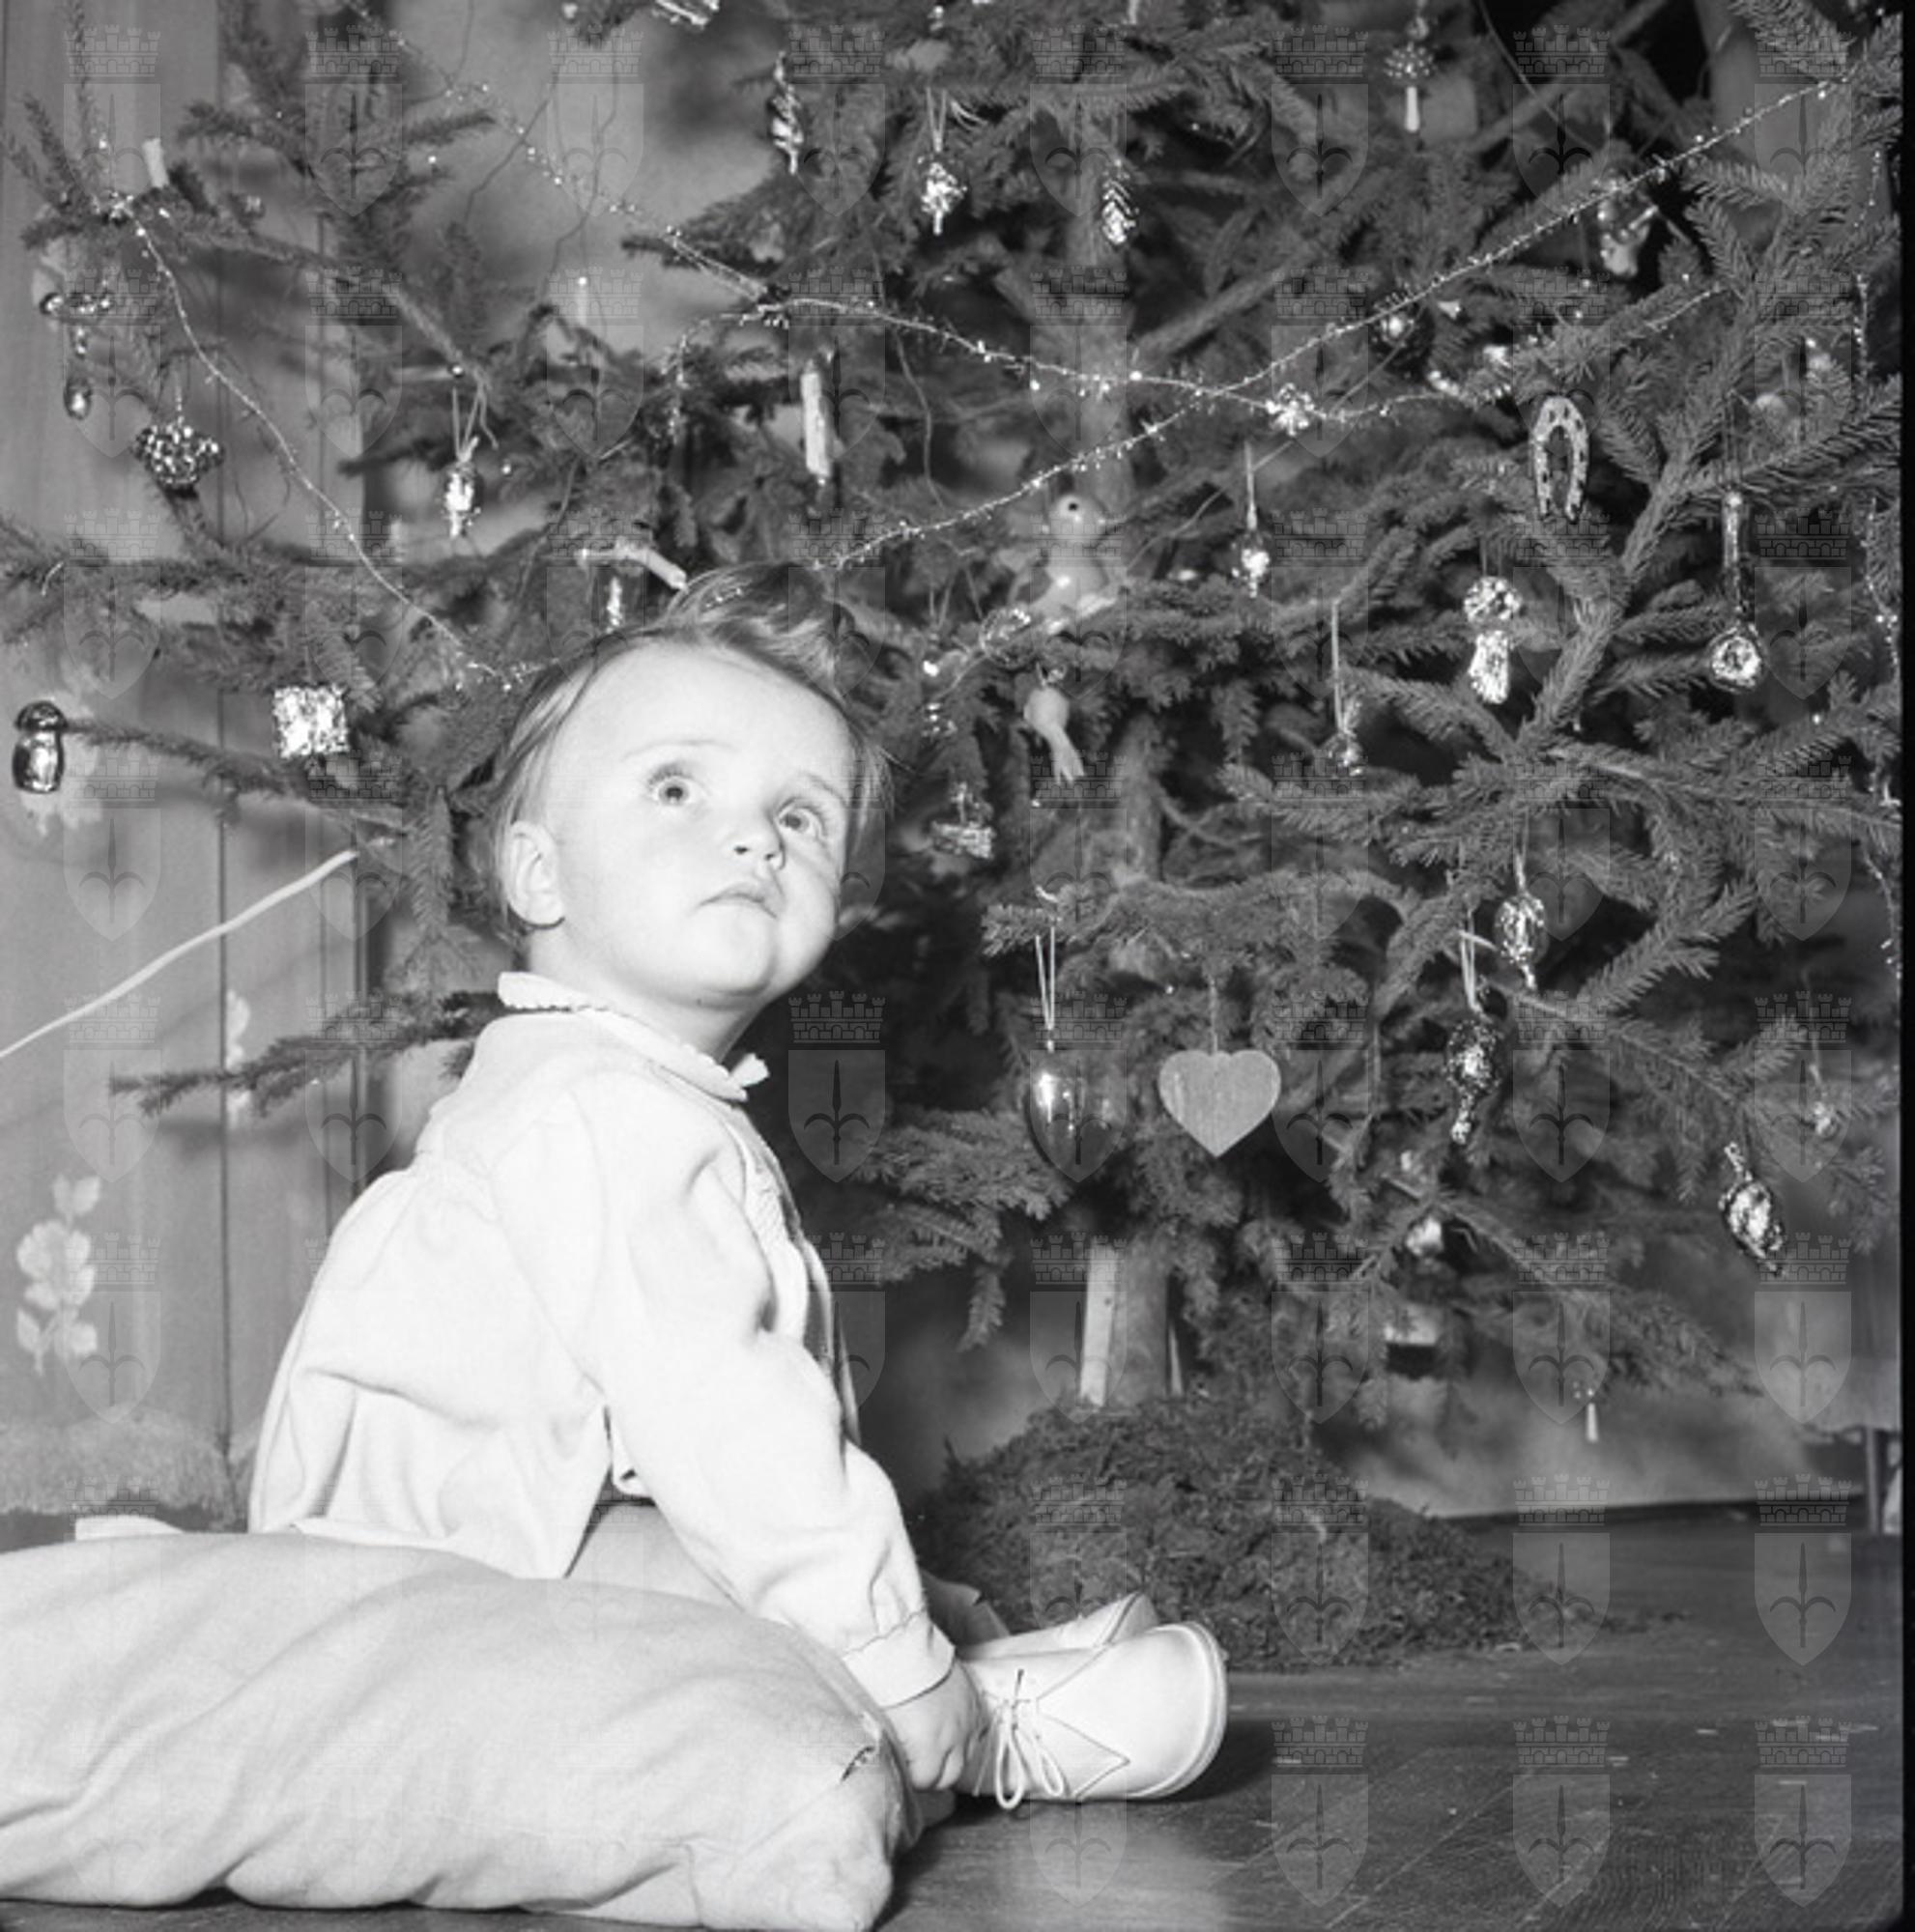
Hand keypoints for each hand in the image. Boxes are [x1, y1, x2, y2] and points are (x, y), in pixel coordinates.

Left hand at [882, 1662, 981, 1792]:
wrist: (899, 1643)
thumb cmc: (886, 1683)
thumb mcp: (882, 1725)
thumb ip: (892, 1753)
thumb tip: (892, 1769)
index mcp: (930, 1746)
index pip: (926, 1781)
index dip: (911, 1778)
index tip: (901, 1771)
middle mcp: (954, 1736)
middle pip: (950, 1775)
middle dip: (932, 1774)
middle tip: (915, 1765)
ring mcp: (966, 1717)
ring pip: (967, 1755)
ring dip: (951, 1757)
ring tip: (932, 1750)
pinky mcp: (972, 1699)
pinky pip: (976, 1729)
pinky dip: (965, 1735)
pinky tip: (950, 1731)